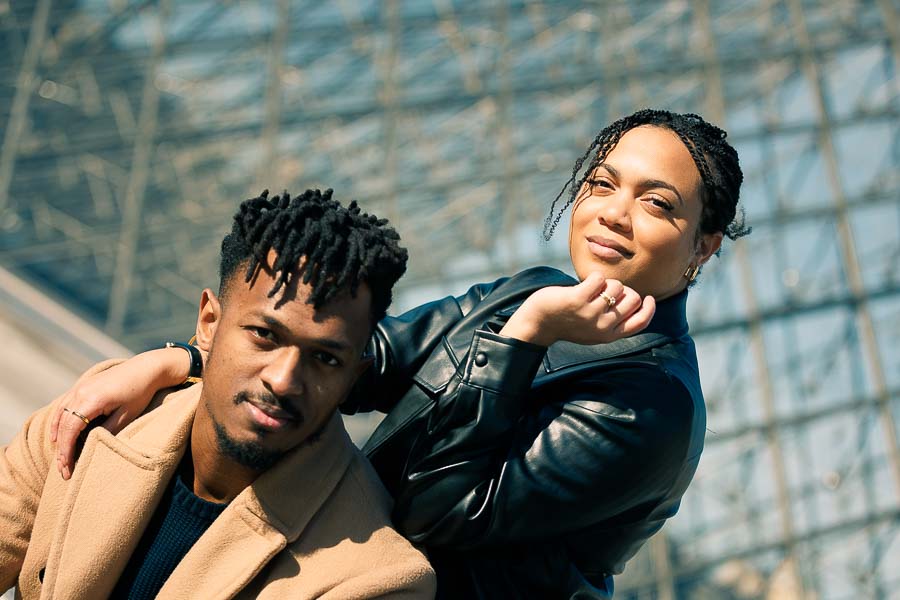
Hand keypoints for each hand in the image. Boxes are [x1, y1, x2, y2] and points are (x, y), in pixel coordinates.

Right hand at [51, 347, 196, 479]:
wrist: (146, 368)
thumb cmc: (140, 392)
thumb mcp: (127, 415)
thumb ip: (108, 431)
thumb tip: (90, 446)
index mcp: (92, 399)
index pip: (71, 430)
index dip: (66, 451)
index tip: (67, 468)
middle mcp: (81, 392)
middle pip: (63, 425)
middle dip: (61, 450)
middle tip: (63, 470)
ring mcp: (79, 387)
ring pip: (60, 415)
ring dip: (58, 437)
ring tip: (60, 457)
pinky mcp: (82, 385)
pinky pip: (63, 405)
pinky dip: (59, 422)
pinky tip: (58, 435)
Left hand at [499, 272, 655, 346]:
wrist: (538, 322)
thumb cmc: (568, 322)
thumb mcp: (594, 330)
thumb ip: (614, 321)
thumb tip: (638, 300)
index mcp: (609, 336)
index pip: (641, 323)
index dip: (649, 308)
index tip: (648, 298)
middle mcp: (603, 327)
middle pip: (633, 298)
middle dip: (623, 289)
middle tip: (606, 291)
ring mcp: (591, 314)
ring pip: (616, 286)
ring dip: (605, 283)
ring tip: (589, 292)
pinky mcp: (578, 300)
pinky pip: (600, 278)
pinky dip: (593, 277)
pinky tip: (582, 285)